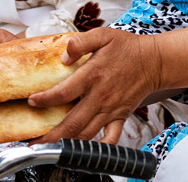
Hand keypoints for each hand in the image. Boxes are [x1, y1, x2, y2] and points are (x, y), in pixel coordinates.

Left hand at [28, 28, 160, 144]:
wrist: (154, 60)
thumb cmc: (128, 47)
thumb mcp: (103, 35)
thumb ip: (81, 42)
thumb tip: (64, 56)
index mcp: (93, 75)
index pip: (63, 93)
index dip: (45, 100)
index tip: (33, 101)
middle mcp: (100, 96)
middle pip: (71, 122)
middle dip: (50, 135)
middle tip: (33, 140)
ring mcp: (111, 109)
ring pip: (86, 133)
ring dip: (66, 143)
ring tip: (50, 147)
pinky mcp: (120, 116)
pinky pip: (110, 138)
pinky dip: (98, 148)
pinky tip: (85, 151)